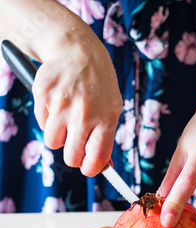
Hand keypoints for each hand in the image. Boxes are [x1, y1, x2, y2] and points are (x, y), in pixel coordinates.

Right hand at [32, 28, 122, 175]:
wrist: (77, 50)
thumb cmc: (98, 85)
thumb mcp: (111, 108)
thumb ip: (106, 138)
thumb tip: (104, 167)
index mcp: (106, 118)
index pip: (97, 157)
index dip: (90, 168)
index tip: (87, 167)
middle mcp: (84, 113)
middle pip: (71, 157)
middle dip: (72, 156)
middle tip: (75, 145)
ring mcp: (62, 104)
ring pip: (53, 143)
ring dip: (59, 136)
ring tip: (67, 118)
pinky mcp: (43, 95)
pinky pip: (42, 123)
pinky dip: (49, 118)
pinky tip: (59, 102)